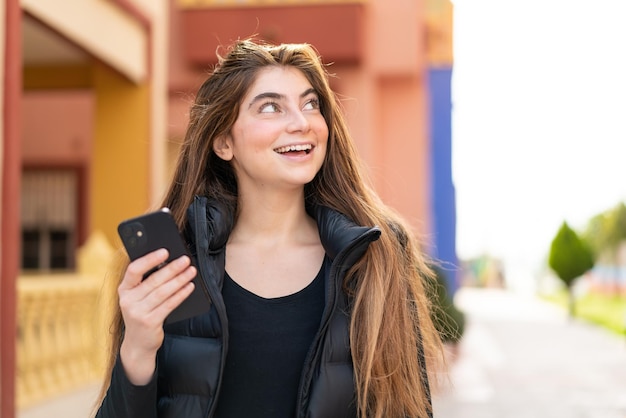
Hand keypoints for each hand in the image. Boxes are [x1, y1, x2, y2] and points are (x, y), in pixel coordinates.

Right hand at [117, 248, 195, 384]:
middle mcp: (128, 300)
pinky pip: (169, 305)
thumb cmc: (141, 313)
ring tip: (191, 272)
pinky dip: (181, 294)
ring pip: (163, 292)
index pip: (134, 270)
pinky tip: (189, 287)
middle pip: (153, 280)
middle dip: (172, 269)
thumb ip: (146, 282)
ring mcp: (138, 313)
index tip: (165, 251)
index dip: (150, 259)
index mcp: (124, 289)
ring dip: (179, 280)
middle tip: (186, 260)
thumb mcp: (137, 297)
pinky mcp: (150, 322)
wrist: (138, 343)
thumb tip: (167, 262)